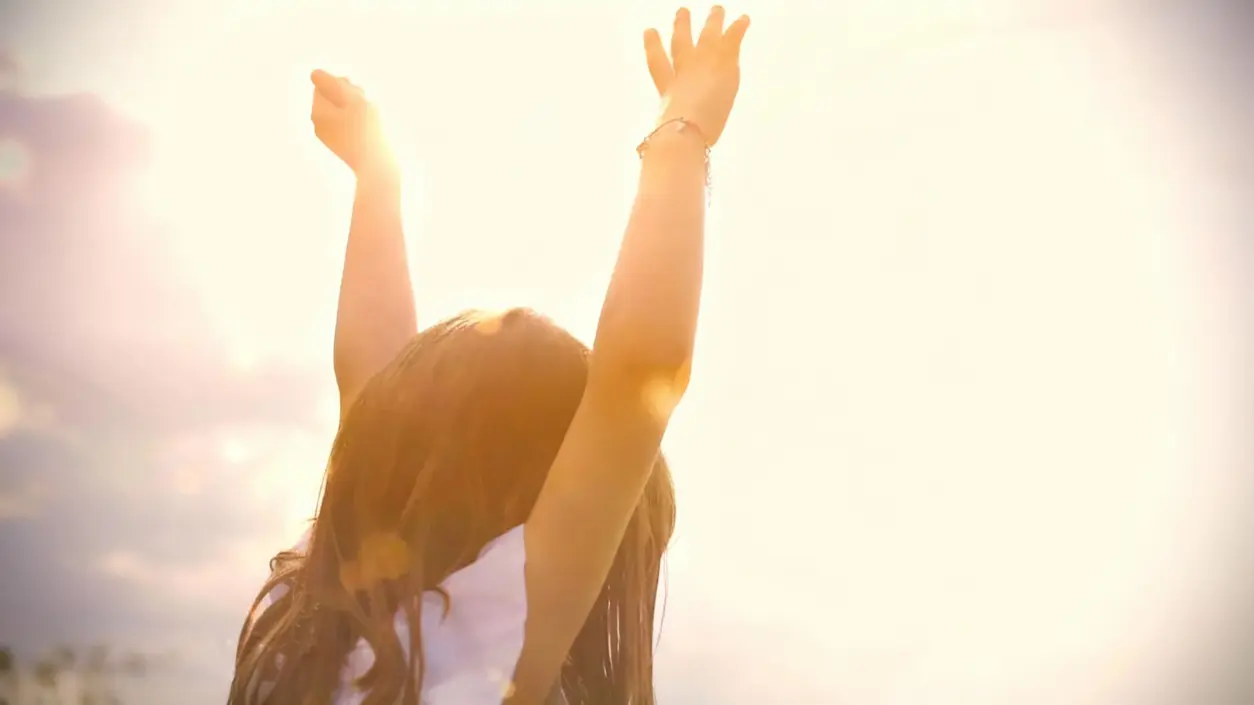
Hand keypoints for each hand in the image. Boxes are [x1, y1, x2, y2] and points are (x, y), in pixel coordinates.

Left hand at [310, 69, 393, 173]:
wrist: (377, 169)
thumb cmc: (366, 132)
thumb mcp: (350, 99)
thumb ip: (332, 83)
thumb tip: (314, 73)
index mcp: (317, 114)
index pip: (324, 85)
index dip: (343, 85)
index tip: (356, 95)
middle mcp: (321, 126)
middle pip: (333, 97)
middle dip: (351, 96)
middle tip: (365, 107)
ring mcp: (332, 138)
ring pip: (345, 110)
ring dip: (359, 108)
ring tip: (371, 118)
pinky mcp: (345, 146)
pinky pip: (352, 125)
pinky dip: (362, 122)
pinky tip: (373, 130)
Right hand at [644, 6, 749, 146]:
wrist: (683, 131)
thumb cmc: (671, 143)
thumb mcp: (665, 143)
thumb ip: (662, 144)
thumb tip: (656, 156)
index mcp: (668, 91)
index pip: (658, 66)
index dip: (653, 47)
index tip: (649, 31)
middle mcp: (682, 72)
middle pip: (680, 45)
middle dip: (681, 28)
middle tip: (682, 12)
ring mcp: (701, 65)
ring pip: (707, 37)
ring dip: (712, 21)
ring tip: (717, 8)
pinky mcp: (721, 64)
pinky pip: (732, 40)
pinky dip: (738, 28)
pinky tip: (745, 18)